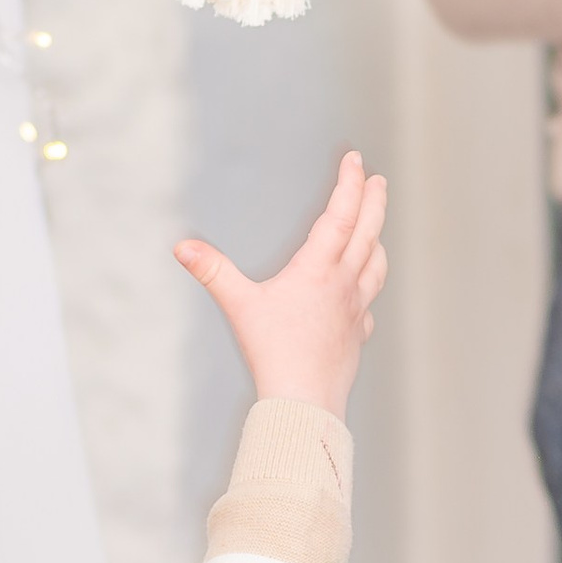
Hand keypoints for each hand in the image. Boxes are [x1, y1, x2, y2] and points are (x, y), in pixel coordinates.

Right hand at [176, 151, 388, 416]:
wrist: (306, 402)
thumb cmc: (275, 354)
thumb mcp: (239, 306)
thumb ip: (213, 271)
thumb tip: (183, 247)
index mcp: (320, 269)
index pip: (342, 214)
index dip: (351, 183)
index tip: (355, 160)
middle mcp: (345, 284)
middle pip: (369, 232)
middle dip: (375, 201)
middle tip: (379, 180)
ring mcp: (356, 310)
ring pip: (376, 265)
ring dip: (378, 240)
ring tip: (376, 230)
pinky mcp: (357, 335)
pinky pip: (369, 304)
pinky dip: (369, 288)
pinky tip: (361, 293)